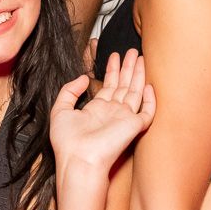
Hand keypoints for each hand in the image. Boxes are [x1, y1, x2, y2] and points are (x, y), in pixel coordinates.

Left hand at [50, 50, 155, 175]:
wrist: (78, 158)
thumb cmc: (67, 141)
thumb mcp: (60, 110)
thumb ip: (69, 91)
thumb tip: (84, 78)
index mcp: (97, 110)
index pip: (108, 86)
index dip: (112, 70)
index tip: (114, 55)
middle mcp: (112, 113)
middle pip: (124, 85)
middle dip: (128, 68)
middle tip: (133, 51)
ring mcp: (124, 119)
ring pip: (135, 92)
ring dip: (138, 75)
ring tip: (141, 57)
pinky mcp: (134, 126)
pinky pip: (146, 111)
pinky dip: (150, 99)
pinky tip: (149, 85)